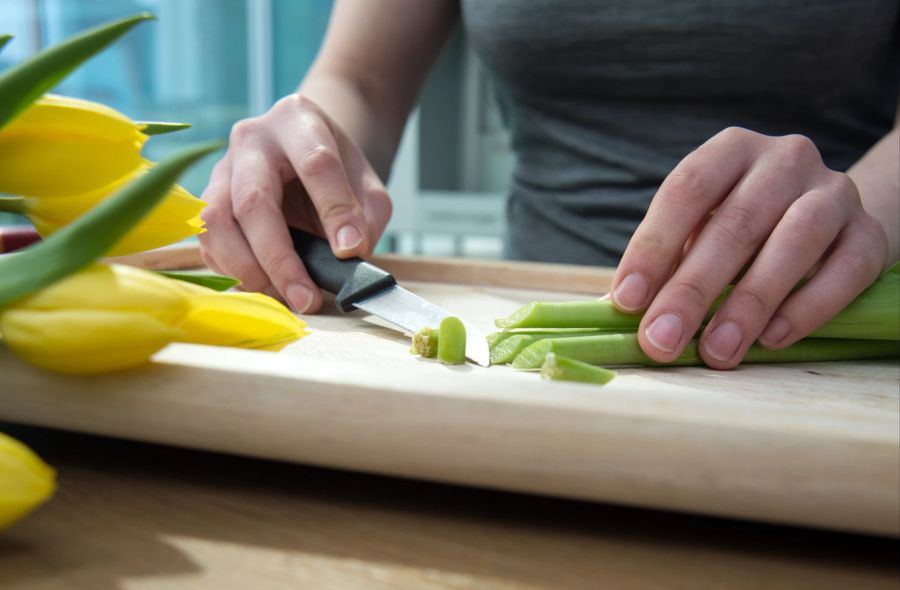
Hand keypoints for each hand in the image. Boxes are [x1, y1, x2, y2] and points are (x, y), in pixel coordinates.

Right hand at [198, 94, 391, 312]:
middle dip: (279, 258)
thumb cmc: (339, 172)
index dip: (334, 210)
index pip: (315, 164)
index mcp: (298, 121)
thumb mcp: (368, 186)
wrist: (306, 152)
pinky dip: (232, 271)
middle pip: (253, 200)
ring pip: (215, 222)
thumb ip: (366, 217)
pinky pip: (206, 241)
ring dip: (247, 269)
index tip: (350, 251)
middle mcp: (251, 139)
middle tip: (305, 298)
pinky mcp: (207, 200)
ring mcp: (222, 169)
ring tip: (282, 296)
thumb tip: (347, 254)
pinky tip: (263, 287)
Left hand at [611, 127, 888, 368]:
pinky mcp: (870, 232)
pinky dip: (807, 307)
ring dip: (749, 302)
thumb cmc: (744, 229)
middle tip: (662, 340)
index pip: (687, 189)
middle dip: (692, 289)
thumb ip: (668, 262)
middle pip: (736, 222)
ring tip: (716, 351)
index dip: (654, 246)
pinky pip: (846, 270)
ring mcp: (834, 192)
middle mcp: (785, 159)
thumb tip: (622, 309)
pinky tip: (770, 339)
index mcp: (731, 150)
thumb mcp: (700, 230)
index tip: (628, 300)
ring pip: (794, 240)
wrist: (828, 223)